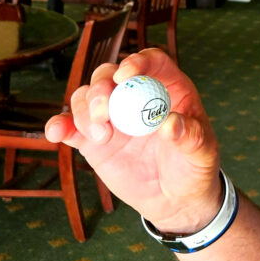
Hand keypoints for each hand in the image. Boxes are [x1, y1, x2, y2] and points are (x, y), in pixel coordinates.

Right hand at [45, 48, 221, 234]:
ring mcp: (112, 117)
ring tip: (101, 137)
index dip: (137, 62)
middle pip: (110, 75)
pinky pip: (70, 127)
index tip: (125, 75)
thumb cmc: (194, 166)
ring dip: (84, 111)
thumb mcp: (202, 151)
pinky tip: (57, 133)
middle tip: (104, 113)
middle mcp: (136, 96)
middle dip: (101, 88)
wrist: (175, 198)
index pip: (152, 62)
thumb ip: (190, 136)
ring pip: (86, 97)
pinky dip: (59, 126)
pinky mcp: (93, 141)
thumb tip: (169, 124)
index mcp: (168, 88)